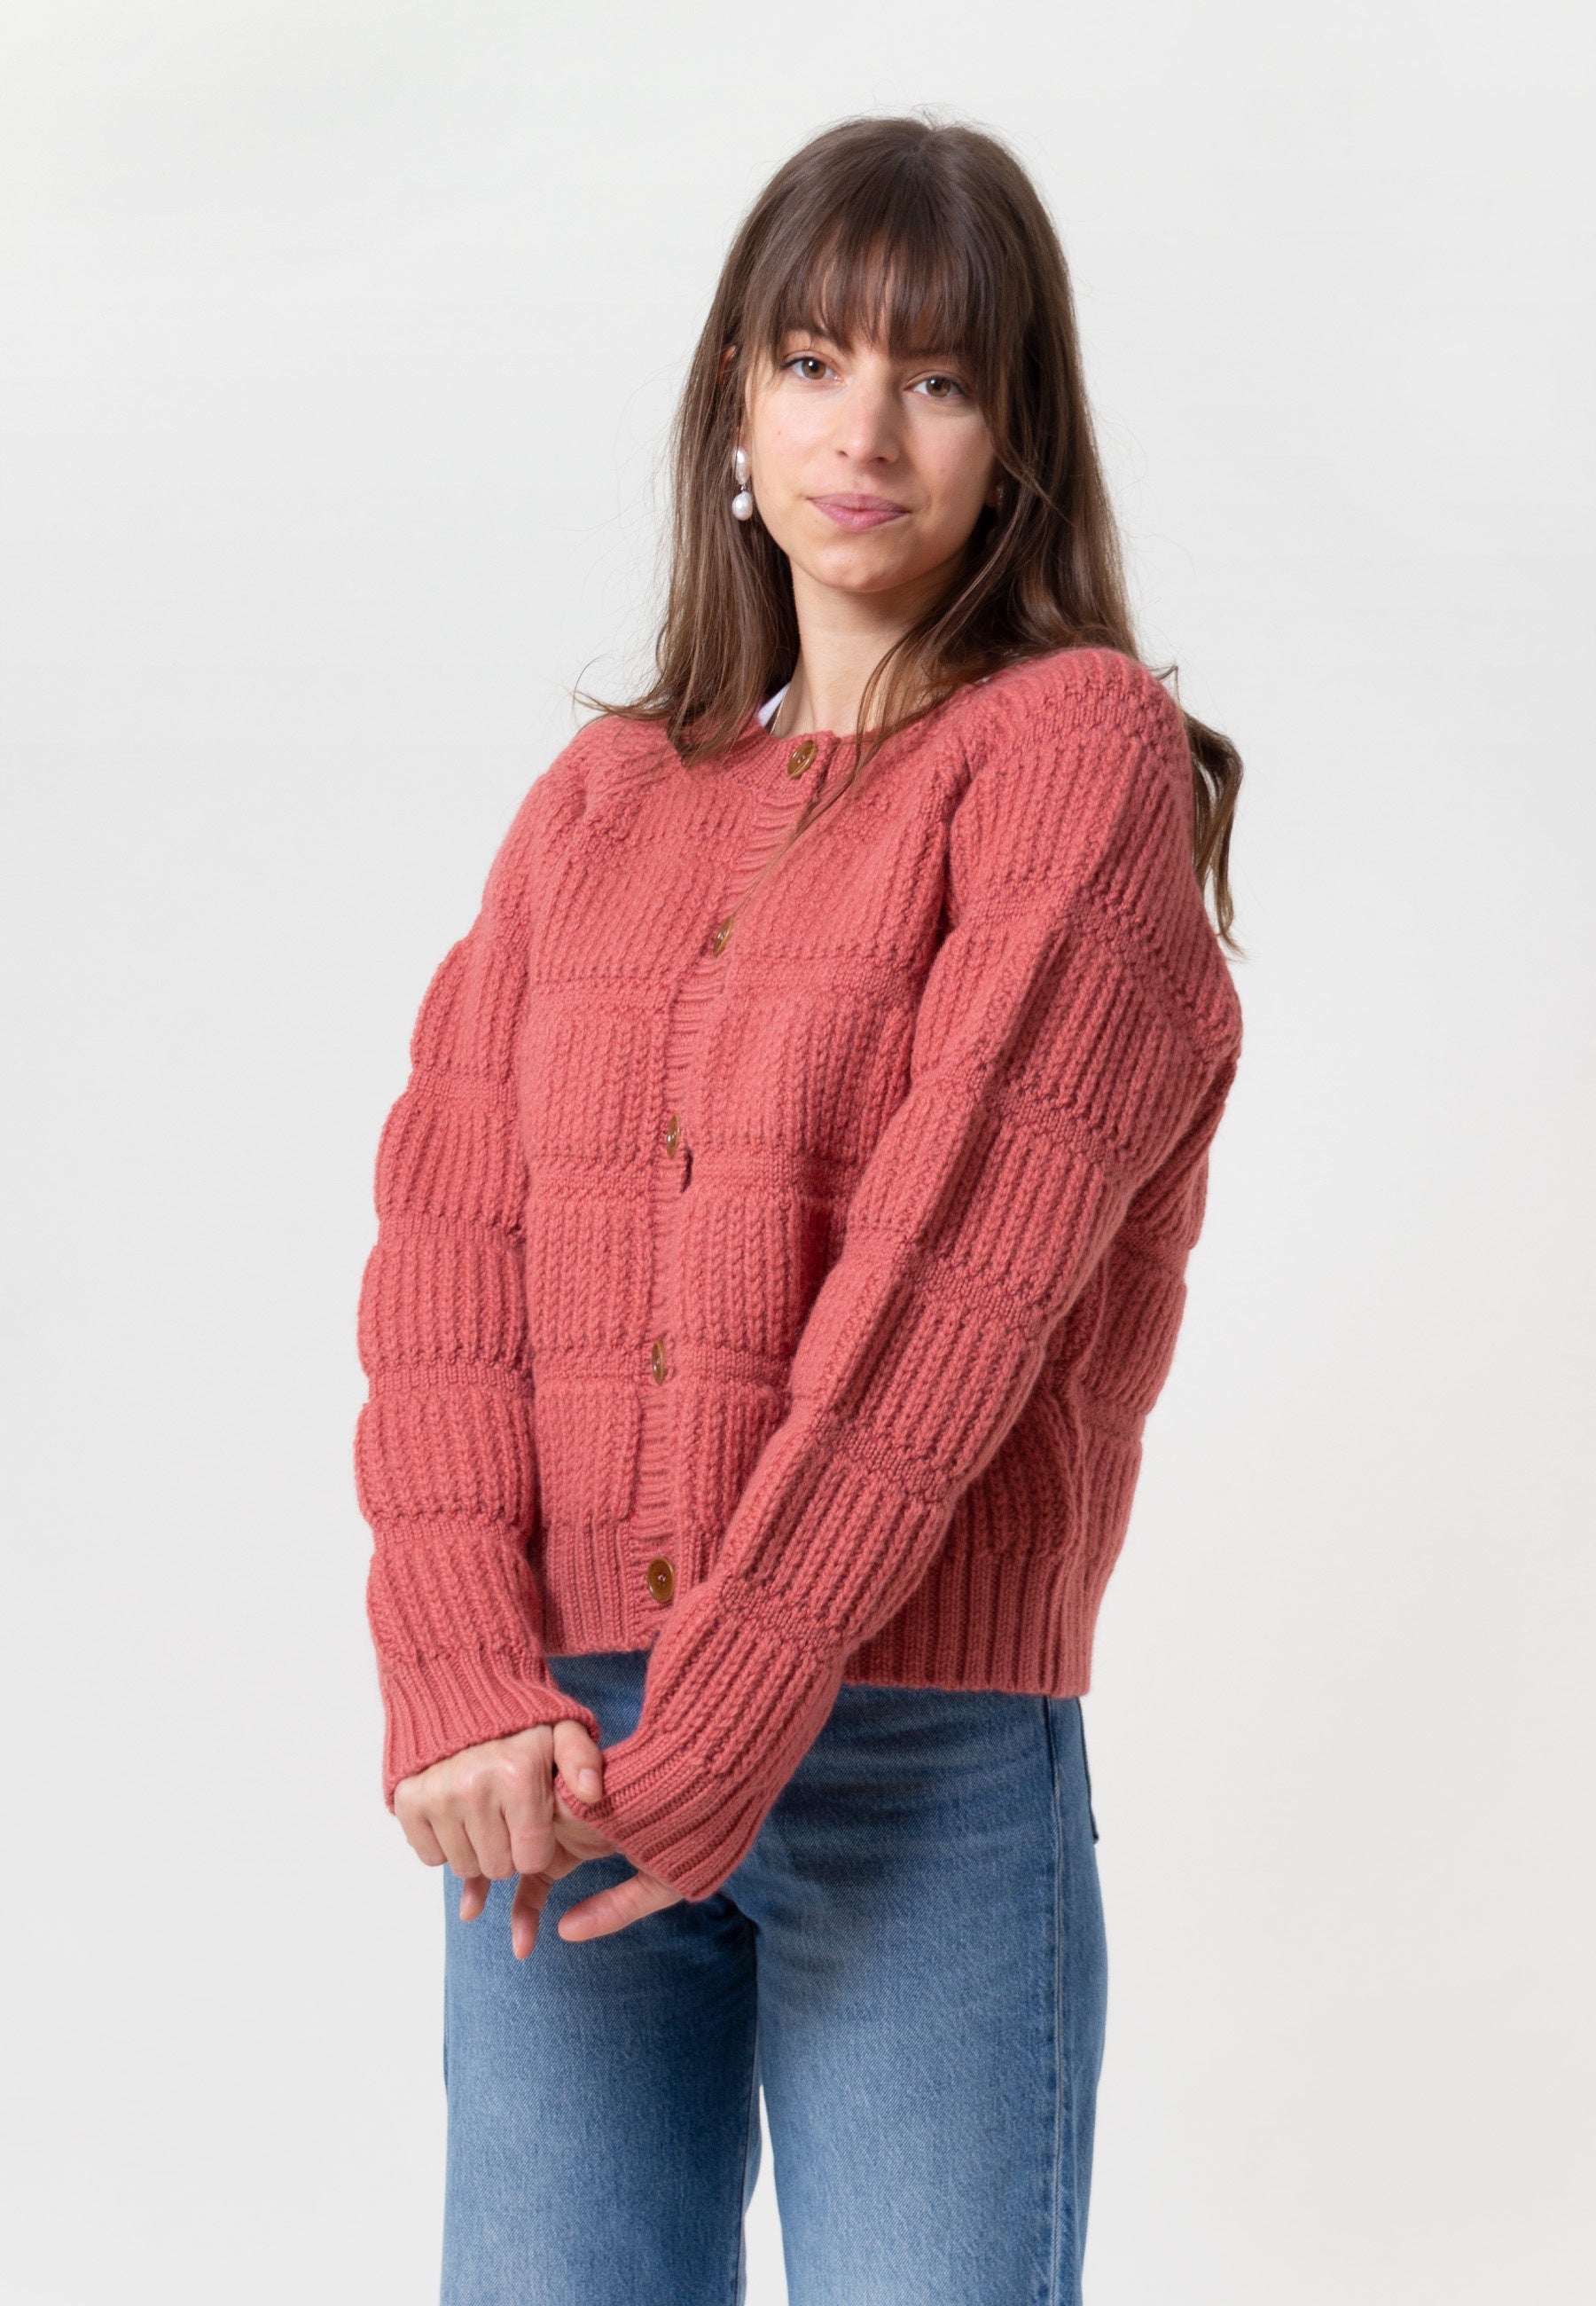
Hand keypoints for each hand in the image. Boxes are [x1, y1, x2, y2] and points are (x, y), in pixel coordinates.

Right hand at [393, 1721, 681, 1955]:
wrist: (457, 1689)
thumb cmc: (518, 1720)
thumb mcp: (562, 1729)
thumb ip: (582, 1760)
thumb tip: (591, 1793)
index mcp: (518, 1774)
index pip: (531, 1860)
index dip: (536, 1848)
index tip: (533, 1823)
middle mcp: (474, 1787)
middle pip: (497, 1867)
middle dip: (507, 1851)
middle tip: (507, 1818)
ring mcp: (436, 1795)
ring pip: (463, 1866)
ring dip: (475, 1849)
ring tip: (483, 1814)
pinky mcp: (407, 1801)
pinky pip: (429, 1856)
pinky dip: (443, 1844)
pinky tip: (455, 1814)